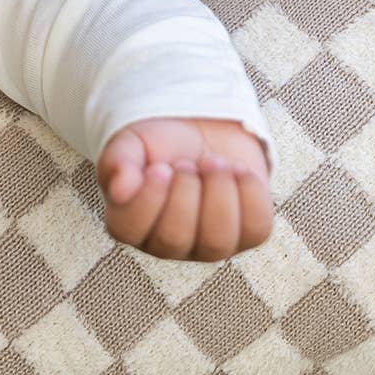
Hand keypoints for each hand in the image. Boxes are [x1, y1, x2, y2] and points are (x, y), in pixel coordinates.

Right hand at [97, 116, 273, 260]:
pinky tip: (237, 171)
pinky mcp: (246, 235)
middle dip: (185, 191)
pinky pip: (256, 229)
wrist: (203, 130)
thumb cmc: (160, 143)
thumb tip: (119, 189)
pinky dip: (249, 193)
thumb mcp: (132, 142)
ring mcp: (208, 245)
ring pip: (218, 241)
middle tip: (187, 163)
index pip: (128, 230)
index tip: (159, 167)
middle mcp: (166, 243)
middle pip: (174, 239)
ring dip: (218, 191)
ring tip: (213, 162)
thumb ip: (118, 162)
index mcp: (130, 222)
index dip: (147, 199)